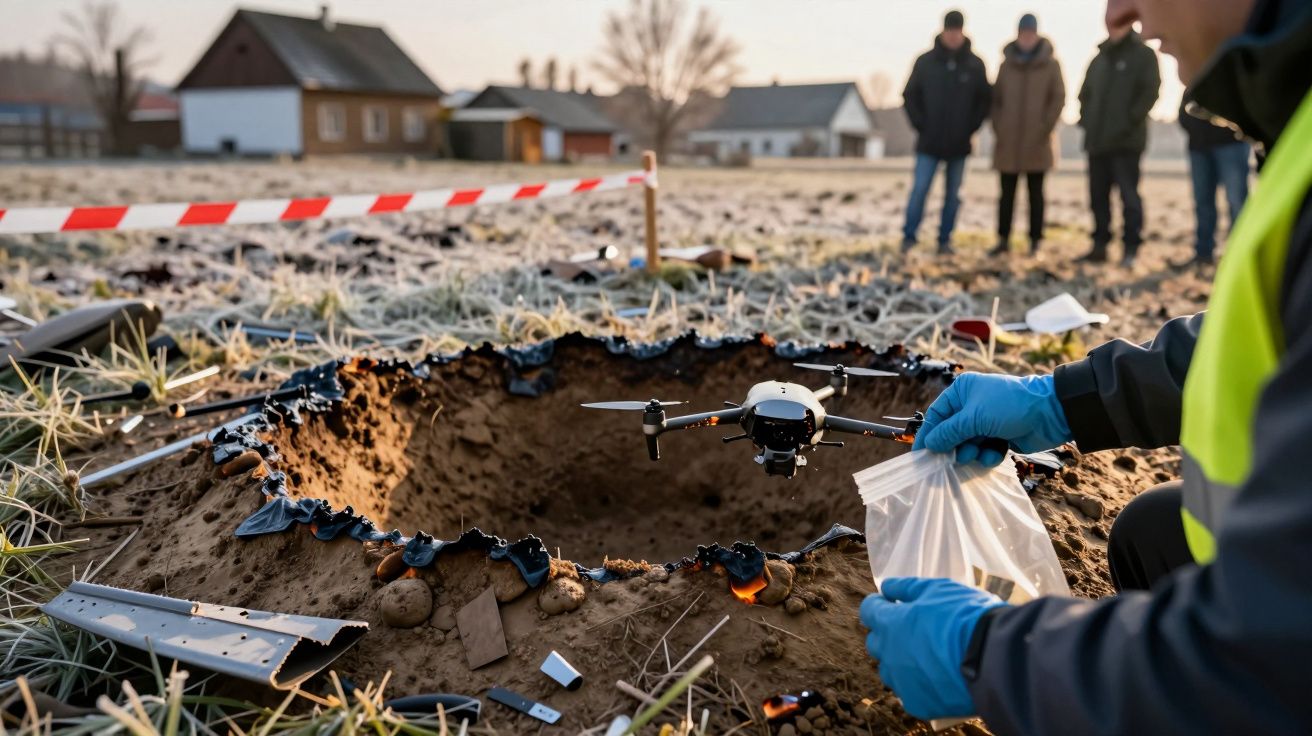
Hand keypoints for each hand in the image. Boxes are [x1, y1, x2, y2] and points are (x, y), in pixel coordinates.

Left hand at [860, 578, 1006, 719]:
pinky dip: (918, 685)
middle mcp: (890, 654)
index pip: (869, 611)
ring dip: (899, 661)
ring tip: (925, 656)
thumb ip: (908, 587)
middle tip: (910, 629)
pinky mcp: (918, 704)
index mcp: (892, 623)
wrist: (995, 660)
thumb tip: (888, 587)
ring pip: (889, 671)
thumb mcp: (938, 589)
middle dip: (887, 634)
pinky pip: (909, 693)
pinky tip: (936, 677)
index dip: (878, 605)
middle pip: (875, 643)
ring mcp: (902, 681)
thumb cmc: (967, 618)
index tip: (889, 603)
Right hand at [911, 373, 1071, 465]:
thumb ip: (949, 433)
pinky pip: (984, 451)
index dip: (929, 435)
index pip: (937, 416)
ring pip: (968, 445)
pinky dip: (988, 455)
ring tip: (979, 454)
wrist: (1050, 413)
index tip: (921, 455)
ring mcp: (986, 422)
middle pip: (951, 433)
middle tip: (953, 461)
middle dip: (954, 448)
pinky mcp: (999, 437)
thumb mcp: (974, 418)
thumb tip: (929, 445)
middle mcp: (971, 406)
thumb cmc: (1009, 406)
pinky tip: (996, 454)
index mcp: (962, 392)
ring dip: (972, 453)